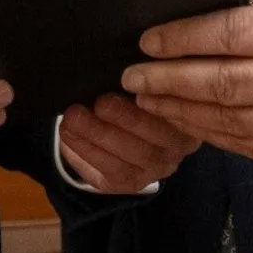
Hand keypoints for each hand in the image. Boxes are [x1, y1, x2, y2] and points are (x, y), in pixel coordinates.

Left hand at [58, 92, 199, 192]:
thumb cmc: (137, 91)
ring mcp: (151, 172)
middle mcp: (173, 152)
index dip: (153, 101)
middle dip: (121, 121)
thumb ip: (144, 79)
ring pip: (124, 164)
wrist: (123, 119)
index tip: (131, 83)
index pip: (175, 116)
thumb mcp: (147, 83)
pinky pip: (105, 175)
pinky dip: (83, 155)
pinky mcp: (127, 184)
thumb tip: (126, 68)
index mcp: (185, 122)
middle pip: (149, 143)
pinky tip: (67, 137)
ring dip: (94, 139)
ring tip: (72, 118)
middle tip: (99, 102)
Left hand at [120, 0, 252, 164]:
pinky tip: (180, 118)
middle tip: (133, 75)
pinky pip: (242, 143)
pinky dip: (205, 132)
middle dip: (169, 79)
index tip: (149, 40)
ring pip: (228, 119)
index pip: (233, 33)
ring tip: (147, 97)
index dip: (185, 38)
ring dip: (179, 110)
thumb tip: (191, 1)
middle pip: (224, 82)